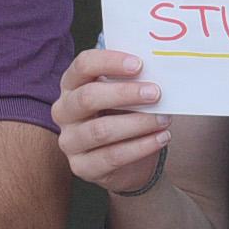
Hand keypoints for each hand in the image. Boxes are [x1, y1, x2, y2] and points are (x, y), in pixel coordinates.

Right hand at [54, 48, 169, 193]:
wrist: (127, 160)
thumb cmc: (124, 116)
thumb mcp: (125, 95)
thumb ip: (133, 81)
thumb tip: (157, 69)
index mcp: (71, 84)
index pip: (83, 65)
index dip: (109, 62)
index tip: (139, 64)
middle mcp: (64, 111)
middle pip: (88, 97)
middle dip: (125, 93)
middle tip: (155, 93)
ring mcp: (69, 141)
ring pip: (101, 130)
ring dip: (138, 123)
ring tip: (164, 119)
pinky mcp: (81, 166)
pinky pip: (112, 156)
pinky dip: (141, 147)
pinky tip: (161, 138)